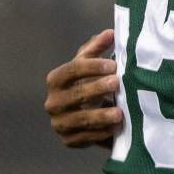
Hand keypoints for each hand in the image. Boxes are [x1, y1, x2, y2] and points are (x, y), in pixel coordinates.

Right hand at [43, 29, 122, 147]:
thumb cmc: (88, 82)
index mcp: (56, 80)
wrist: (84, 113)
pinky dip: (101, 133)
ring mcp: (59, 122)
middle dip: (97, 88)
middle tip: (118, 83)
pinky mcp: (68, 140)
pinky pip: (85, 138)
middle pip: (75, 95)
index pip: (70, 70)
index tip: (112, 65)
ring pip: (79, 119)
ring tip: (120, 113)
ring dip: (100, 115)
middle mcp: (53, 102)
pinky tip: (116, 129)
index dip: (91, 67)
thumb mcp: (91, 64)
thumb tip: (110, 33)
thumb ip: (97, 48)